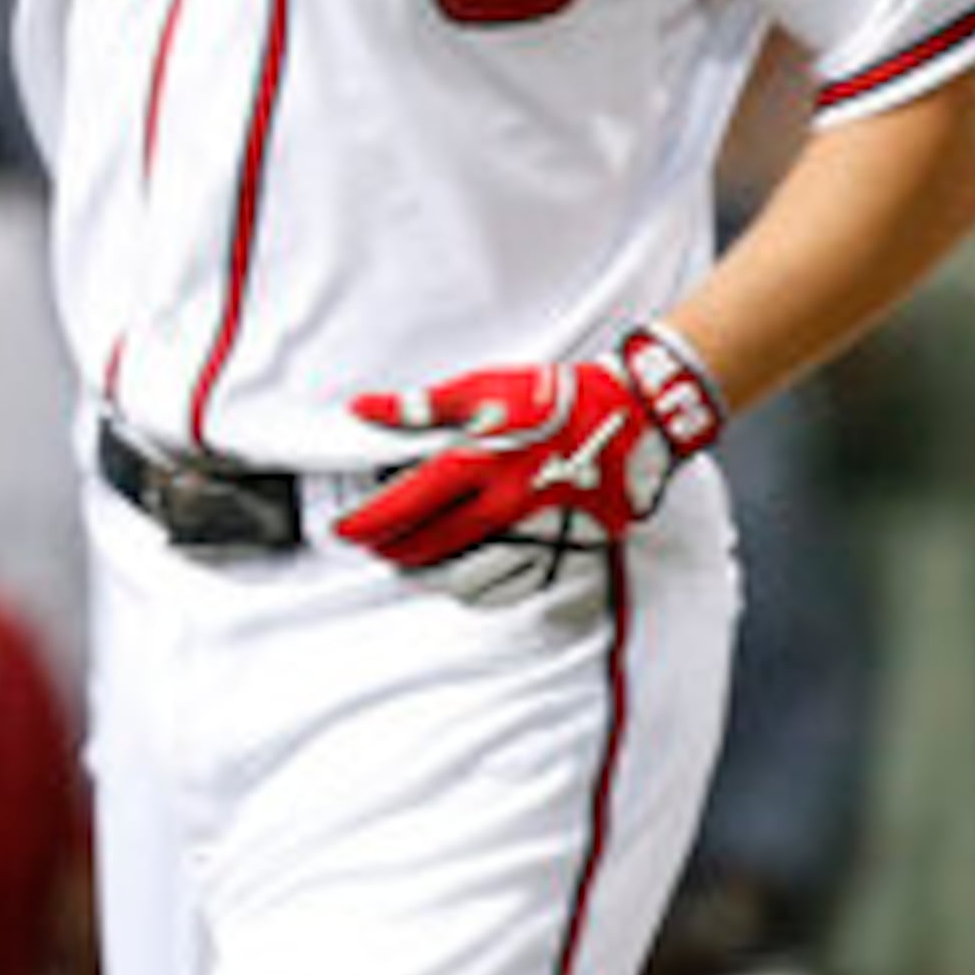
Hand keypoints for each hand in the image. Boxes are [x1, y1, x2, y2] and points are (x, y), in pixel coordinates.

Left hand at [338, 323, 724, 606]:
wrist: (631, 417)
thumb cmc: (553, 398)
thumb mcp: (482, 387)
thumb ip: (419, 407)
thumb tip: (363, 409)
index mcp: (479, 461)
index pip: (407, 502)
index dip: (369, 520)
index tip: (343, 530)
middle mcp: (504, 503)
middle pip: (431, 544)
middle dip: (394, 551)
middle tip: (373, 547)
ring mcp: (536, 531)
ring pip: (469, 575)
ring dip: (432, 576)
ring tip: (411, 566)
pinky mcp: (565, 548)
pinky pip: (512, 585)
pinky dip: (479, 587)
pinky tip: (462, 577)